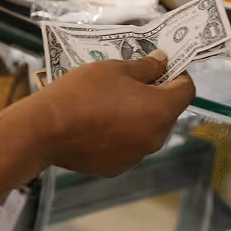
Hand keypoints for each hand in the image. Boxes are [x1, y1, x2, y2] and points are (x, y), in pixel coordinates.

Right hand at [25, 51, 194, 176]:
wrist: (44, 130)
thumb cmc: (81, 93)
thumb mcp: (114, 69)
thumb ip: (145, 66)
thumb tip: (162, 61)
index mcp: (161, 110)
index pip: (186, 90)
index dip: (176, 75)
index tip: (158, 66)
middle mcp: (155, 138)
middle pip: (166, 113)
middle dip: (154, 97)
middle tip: (127, 84)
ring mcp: (135, 157)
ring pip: (145, 132)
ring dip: (136, 118)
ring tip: (107, 106)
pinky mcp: (115, 168)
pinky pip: (126, 148)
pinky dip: (119, 137)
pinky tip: (96, 126)